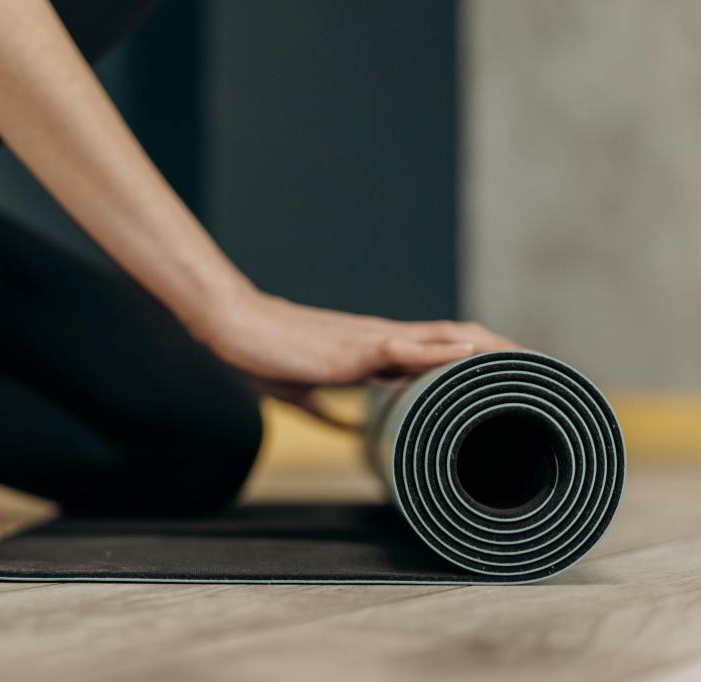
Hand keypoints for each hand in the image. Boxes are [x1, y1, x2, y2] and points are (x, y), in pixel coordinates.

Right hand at [197, 288, 516, 422]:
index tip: (507, 375)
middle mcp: (383, 339)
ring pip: (446, 338)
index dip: (475, 359)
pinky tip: (476, 357)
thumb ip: (329, 411)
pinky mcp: (358, 349)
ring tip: (530, 362)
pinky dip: (445, 353)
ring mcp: (374, 340)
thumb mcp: (303, 392)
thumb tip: (351, 431)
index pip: (437, 350)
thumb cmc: (265, 354)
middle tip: (542, 370)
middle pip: (457, 339)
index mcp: (374, 350)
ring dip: (490, 349)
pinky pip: (410, 348)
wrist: (236, 328)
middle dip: (501, 353)